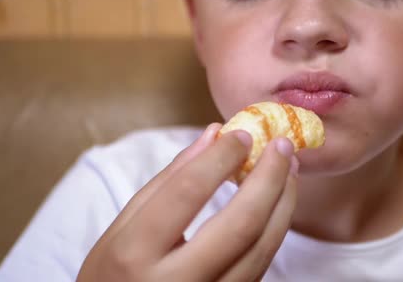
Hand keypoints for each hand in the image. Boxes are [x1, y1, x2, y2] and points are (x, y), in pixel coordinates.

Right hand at [77, 123, 298, 281]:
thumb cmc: (113, 274)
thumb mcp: (123, 227)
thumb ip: (168, 180)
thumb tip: (213, 135)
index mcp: (134, 255)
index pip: (187, 192)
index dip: (221, 157)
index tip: (242, 134)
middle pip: (240, 224)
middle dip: (269, 178)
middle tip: (283, 145)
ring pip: (261, 249)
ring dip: (283, 203)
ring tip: (289, 168)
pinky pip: (260, 266)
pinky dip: (275, 229)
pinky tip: (278, 202)